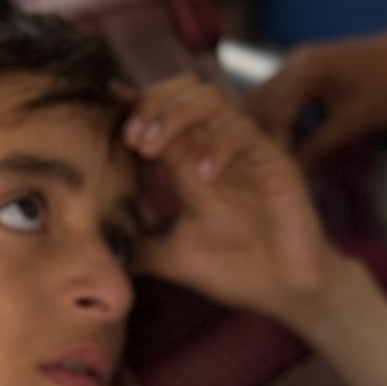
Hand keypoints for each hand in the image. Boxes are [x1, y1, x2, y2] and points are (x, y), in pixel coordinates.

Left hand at [123, 77, 343, 322]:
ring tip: (154, 148)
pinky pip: (244, 132)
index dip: (134, 109)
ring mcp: (246, 153)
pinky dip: (218, 145)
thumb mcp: (172, 258)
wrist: (287, 293)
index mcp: (192, 164)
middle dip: (151, 105)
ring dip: (176, 115)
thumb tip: (99, 252)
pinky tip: (203, 174)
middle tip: (132, 139)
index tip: (108, 124)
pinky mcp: (273, 162)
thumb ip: (138, 247)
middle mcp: (217, 150)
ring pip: (211, 100)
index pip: (161, 115)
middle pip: (184, 91)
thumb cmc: (237, 272)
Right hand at [242, 30, 386, 170]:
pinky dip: (282, 120)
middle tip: (274, 168)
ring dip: (271, 129)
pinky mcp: (305, 70)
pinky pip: (281, 97)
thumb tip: (292, 176)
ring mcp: (298, 64)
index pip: (273, 116)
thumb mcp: (350, 126)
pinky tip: (296, 140)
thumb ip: (316, 150)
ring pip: (266, 100)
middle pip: (258, 105)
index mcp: (305, 72)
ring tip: (285, 157)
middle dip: (264, 138)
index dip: (273, 148)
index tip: (277, 175)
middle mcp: (294, 63)